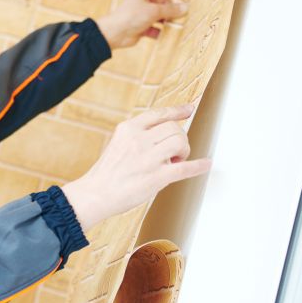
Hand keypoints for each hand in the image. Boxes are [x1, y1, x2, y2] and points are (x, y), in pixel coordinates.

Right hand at [62, 104, 211, 232]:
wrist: (96, 194)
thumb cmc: (107, 172)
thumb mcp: (118, 143)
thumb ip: (138, 136)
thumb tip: (164, 135)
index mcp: (128, 129)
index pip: (159, 113)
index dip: (177, 110)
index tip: (189, 109)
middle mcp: (138, 139)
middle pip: (173, 128)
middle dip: (180, 138)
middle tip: (175, 152)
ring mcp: (148, 158)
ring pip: (180, 142)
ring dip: (184, 151)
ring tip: (175, 161)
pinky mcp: (156, 177)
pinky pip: (185, 168)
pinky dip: (199, 166)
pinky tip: (206, 164)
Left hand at [97, 0, 195, 49]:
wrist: (114, 34)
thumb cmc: (130, 16)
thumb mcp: (153, 11)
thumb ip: (170, 10)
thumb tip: (185, 7)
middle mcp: (143, 0)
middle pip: (164, 3)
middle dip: (173, 9)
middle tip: (185, 13)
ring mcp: (142, 14)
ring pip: (161, 16)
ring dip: (168, 21)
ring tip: (177, 25)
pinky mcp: (142, 26)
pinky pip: (156, 28)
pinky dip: (160, 32)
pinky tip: (166, 35)